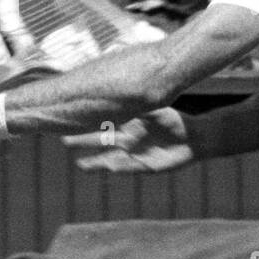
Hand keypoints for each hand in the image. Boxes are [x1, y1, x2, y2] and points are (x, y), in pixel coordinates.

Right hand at [62, 108, 192, 171]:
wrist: (194, 139)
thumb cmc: (175, 121)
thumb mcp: (156, 109)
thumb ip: (139, 103)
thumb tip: (121, 90)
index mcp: (127, 125)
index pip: (101, 124)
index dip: (86, 124)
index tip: (69, 120)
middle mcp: (126, 141)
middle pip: (101, 142)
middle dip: (84, 142)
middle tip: (64, 140)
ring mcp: (134, 155)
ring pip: (110, 159)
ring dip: (96, 163)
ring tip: (80, 165)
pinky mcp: (145, 167)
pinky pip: (131, 168)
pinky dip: (121, 167)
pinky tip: (109, 168)